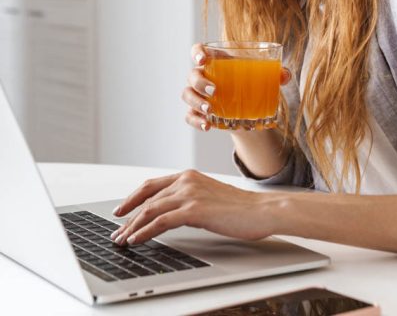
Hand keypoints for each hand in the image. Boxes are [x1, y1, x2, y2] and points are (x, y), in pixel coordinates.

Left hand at [110, 170, 278, 244]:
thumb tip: (171, 213)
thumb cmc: (239, 207)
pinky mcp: (194, 210)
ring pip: (150, 209)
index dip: (133, 197)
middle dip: (128, 214)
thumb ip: (189, 199)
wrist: (260, 210)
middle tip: (116, 230)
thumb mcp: (208, 196)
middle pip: (147, 196)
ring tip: (121, 239)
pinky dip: (145, 231)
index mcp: (188, 175)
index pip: (152, 185)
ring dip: (132, 226)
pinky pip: (161, 221)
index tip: (121, 209)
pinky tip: (137, 240)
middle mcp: (186, 180)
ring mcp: (189, 194)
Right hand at [181, 43, 291, 131]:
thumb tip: (285, 75)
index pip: (199, 51)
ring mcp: (198, 95)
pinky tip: (207, 126)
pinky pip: (190, 116)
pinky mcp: (198, 112)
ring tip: (210, 110)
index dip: (197, 53)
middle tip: (214, 90)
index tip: (203, 59)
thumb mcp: (263, 78)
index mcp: (216, 62)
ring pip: (187, 95)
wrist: (248, 111)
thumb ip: (275, 74)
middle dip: (199, 82)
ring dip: (196, 102)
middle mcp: (202, 76)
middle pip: (192, 75)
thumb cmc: (251, 85)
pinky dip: (196, 120)